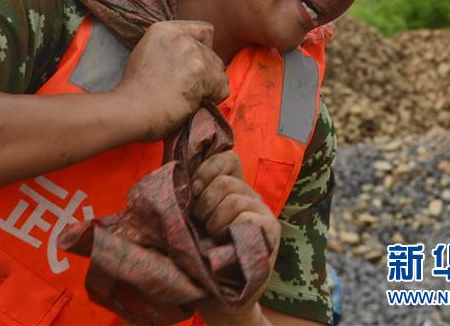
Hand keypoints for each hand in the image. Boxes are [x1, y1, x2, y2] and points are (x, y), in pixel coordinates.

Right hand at [115, 20, 228, 141]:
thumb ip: (169, 48)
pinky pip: (222, 88)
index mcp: (164, 29)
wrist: (133, 109)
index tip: (189, 64)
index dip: (201, 48)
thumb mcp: (146, 53)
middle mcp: (181, 37)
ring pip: (218, 70)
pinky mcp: (202, 73)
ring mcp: (193, 54)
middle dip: (203, 71)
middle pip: (211, 53)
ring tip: (188, 97)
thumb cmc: (136, 90)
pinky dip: (213, 99)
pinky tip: (194, 103)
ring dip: (208, 85)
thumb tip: (188, 58)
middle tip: (184, 88)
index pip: (204, 30)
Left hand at [192, 151, 280, 324]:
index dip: (208, 169)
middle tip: (201, 224)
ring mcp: (263, 212)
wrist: (217, 291)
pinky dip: (229, 229)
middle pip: (225, 181)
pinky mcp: (270, 231)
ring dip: (214, 220)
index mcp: (232, 187)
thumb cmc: (199, 250)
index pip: (229, 158)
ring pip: (234, 198)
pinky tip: (226, 242)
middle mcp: (250, 195)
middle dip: (205, 204)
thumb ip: (192, 192)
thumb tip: (179, 170)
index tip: (195, 189)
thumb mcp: (192, 216)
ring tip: (212, 236)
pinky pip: (247, 217)